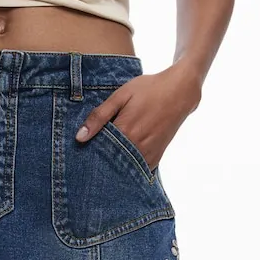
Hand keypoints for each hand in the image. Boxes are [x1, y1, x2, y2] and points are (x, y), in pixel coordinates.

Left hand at [75, 62, 202, 170]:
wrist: (180, 92)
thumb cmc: (149, 89)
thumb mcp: (121, 96)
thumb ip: (99, 116)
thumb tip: (79, 137)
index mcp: (124, 132)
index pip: (98, 152)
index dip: (88, 153)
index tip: (80, 155)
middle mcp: (136, 148)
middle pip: (109, 164)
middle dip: (99, 164)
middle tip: (90, 163)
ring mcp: (147, 155)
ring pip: (123, 170)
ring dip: (114, 167)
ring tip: (105, 162)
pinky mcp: (155, 159)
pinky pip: (137, 171)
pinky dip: (128, 169)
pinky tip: (121, 163)